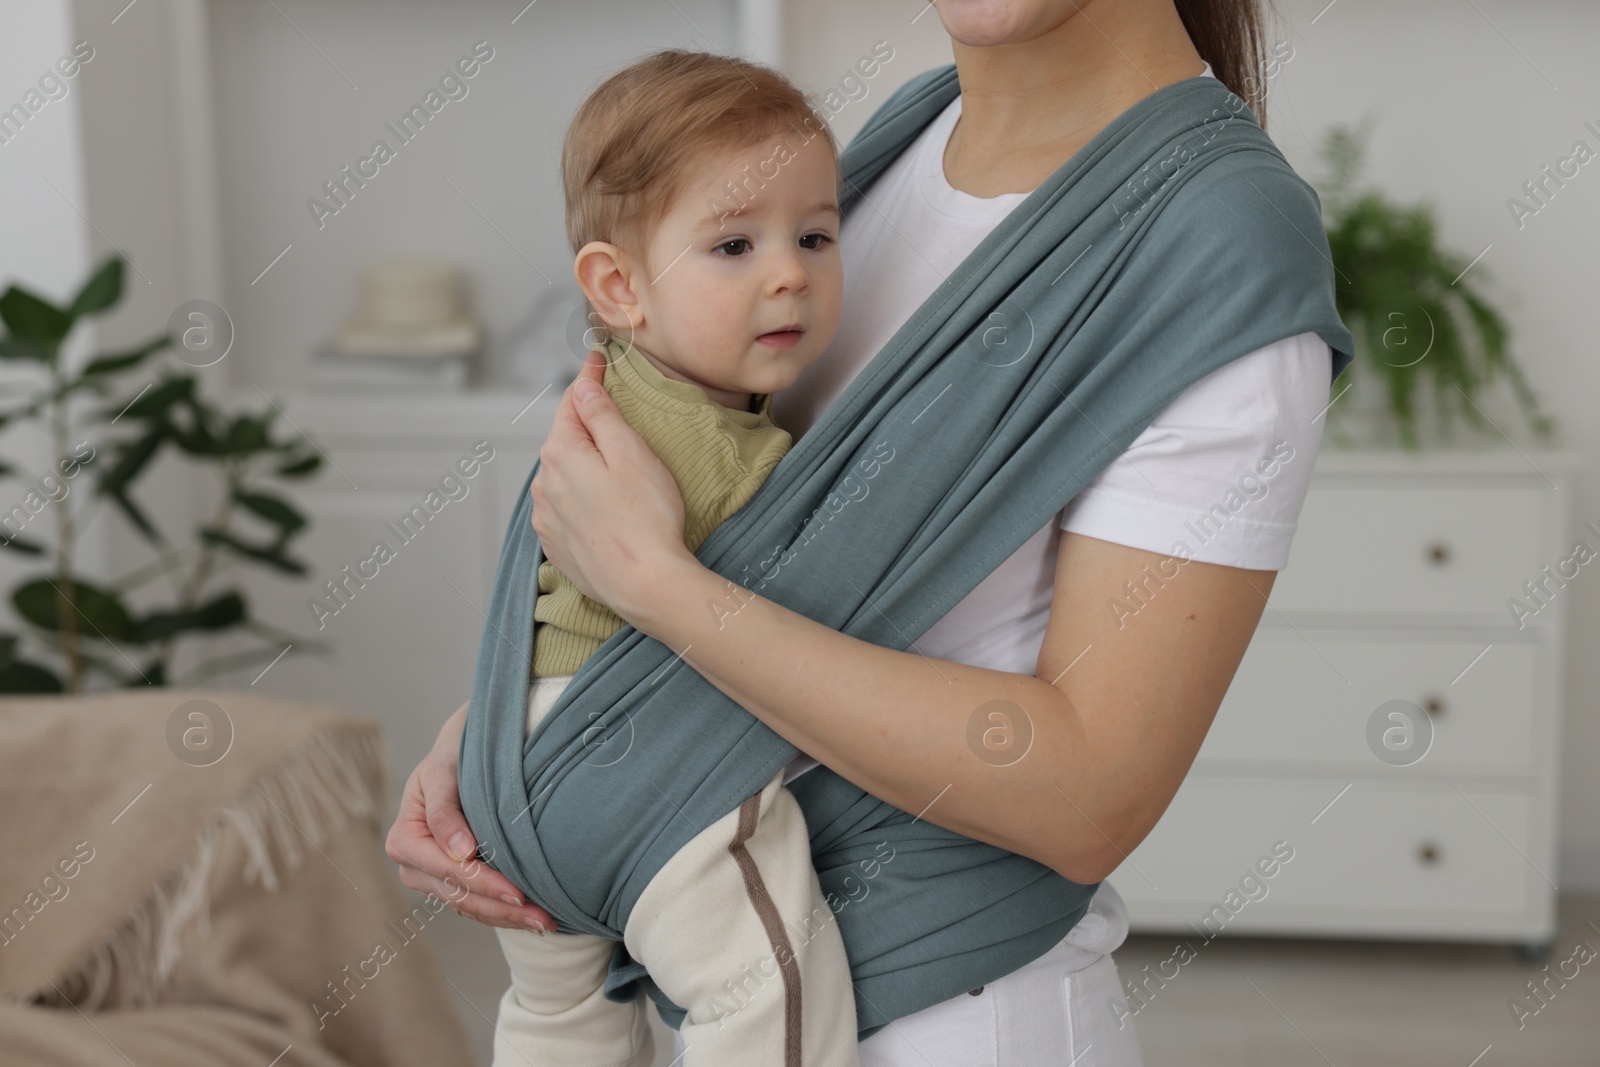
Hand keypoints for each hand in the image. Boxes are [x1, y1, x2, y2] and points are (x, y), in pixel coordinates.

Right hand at [384, 700, 555, 932]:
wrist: (458, 758)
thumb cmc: (450, 760)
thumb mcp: (442, 775)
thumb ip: (444, 812)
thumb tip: (460, 853)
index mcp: (404, 841)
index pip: (450, 871)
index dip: (485, 884)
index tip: (518, 893)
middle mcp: (412, 867)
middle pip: (461, 896)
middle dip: (502, 909)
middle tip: (544, 919)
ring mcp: (430, 879)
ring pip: (470, 907)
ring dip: (507, 918)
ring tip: (546, 923)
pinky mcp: (450, 884)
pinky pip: (476, 905)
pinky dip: (502, 913)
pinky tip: (531, 917)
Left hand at [530, 346, 691, 620]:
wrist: (644, 585)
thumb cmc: (647, 517)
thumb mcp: (631, 454)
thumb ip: (602, 416)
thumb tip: (583, 387)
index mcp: (561, 453)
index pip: (572, 403)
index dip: (588, 378)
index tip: (598, 359)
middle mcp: (544, 483)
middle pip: (564, 440)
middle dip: (583, 422)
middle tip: (605, 406)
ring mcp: (547, 518)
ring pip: (561, 476)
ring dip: (578, 463)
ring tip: (604, 461)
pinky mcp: (556, 546)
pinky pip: (563, 509)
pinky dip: (577, 497)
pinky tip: (598, 503)